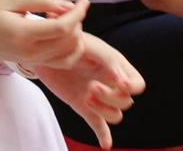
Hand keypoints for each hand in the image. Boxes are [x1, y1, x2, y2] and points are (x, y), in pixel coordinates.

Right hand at [0, 0, 86, 67]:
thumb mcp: (13, 0)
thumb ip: (42, 2)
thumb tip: (68, 5)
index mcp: (24, 34)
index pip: (62, 27)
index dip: (78, 13)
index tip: (83, 1)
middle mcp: (31, 52)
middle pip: (70, 42)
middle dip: (78, 22)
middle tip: (67, 7)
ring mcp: (33, 61)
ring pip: (69, 54)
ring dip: (75, 36)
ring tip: (64, 19)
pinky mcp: (34, 64)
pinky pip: (62, 61)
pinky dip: (70, 48)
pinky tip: (61, 32)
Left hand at [32, 33, 144, 149]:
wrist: (45, 50)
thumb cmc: (70, 43)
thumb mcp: (90, 46)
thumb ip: (108, 61)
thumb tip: (123, 82)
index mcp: (116, 67)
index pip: (137, 84)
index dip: (132, 88)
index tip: (119, 84)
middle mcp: (110, 84)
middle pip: (125, 102)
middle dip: (110, 97)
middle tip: (90, 87)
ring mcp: (98, 98)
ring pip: (115, 115)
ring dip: (104, 111)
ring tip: (85, 98)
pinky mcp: (84, 107)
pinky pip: (99, 125)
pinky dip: (104, 136)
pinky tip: (105, 145)